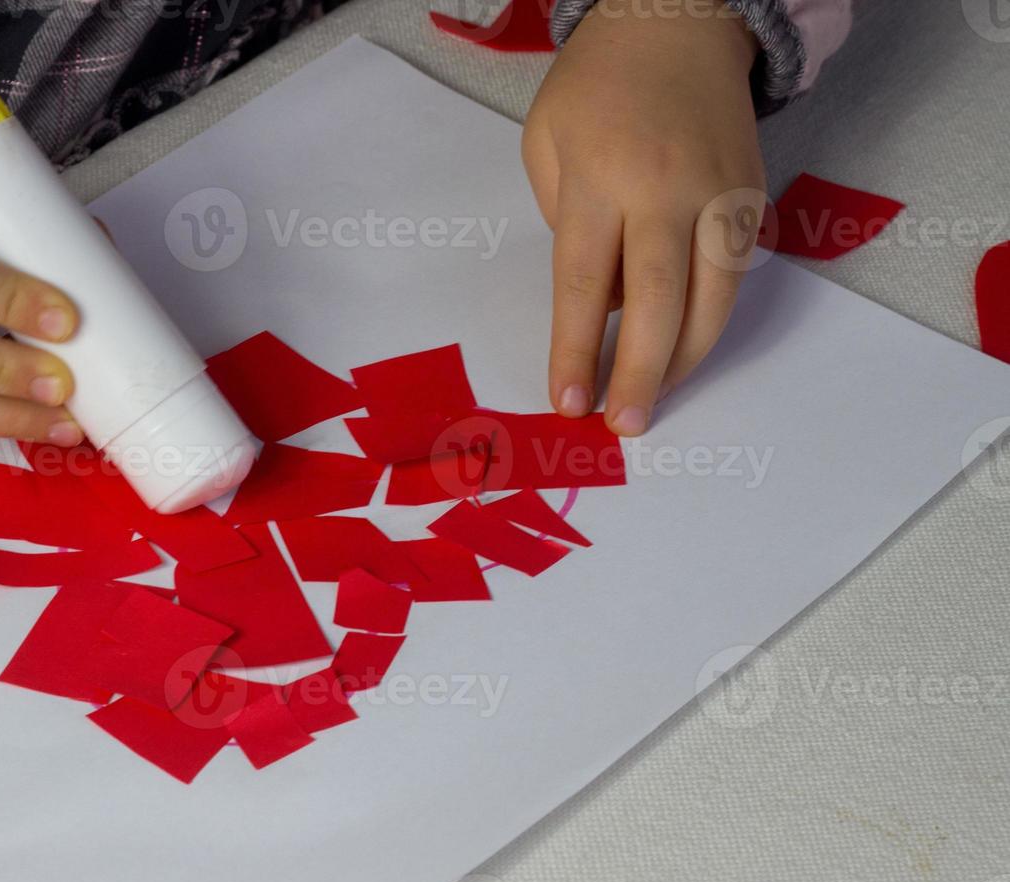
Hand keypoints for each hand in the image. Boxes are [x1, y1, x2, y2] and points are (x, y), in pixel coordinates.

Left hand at [522, 0, 764, 434]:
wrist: (679, 21)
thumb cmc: (595, 86)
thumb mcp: (545, 142)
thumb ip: (563, 222)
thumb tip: (596, 300)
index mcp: (598, 179)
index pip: (583, 284)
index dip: (575, 351)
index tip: (568, 403)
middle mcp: (665, 190)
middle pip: (656, 302)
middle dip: (638, 372)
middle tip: (623, 424)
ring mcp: (718, 194)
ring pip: (712, 298)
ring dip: (685, 360)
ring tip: (654, 401)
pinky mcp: (752, 197)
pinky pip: (734, 276)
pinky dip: (712, 321)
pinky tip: (686, 352)